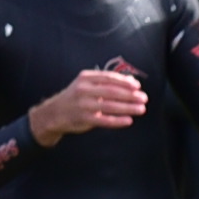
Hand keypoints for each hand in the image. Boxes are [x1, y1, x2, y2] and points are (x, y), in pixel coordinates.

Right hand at [31, 62, 151, 145]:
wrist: (54, 112)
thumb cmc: (76, 97)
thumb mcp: (86, 84)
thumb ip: (105, 82)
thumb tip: (131, 81)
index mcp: (86, 78)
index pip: (109, 78)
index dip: (125, 82)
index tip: (137, 86)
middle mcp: (84, 90)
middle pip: (112, 91)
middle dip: (130, 95)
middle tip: (144, 98)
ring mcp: (83, 105)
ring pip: (110, 106)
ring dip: (128, 107)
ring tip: (141, 109)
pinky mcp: (84, 119)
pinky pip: (104, 120)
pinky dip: (118, 121)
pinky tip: (129, 120)